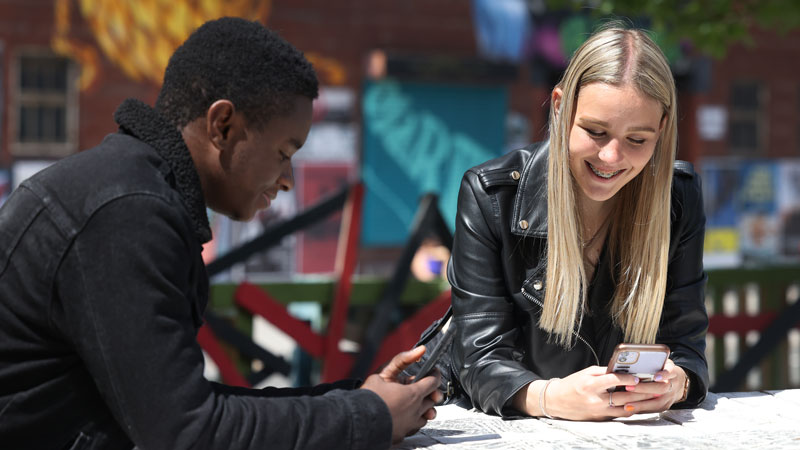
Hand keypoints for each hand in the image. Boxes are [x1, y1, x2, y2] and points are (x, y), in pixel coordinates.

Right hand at [361, 347, 441, 442]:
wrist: (355, 421)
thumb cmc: (367, 397)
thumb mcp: (383, 372)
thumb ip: (402, 360)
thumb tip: (421, 350)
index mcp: (412, 394)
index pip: (433, 382)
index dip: (435, 375)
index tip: (433, 371)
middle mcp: (415, 411)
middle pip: (432, 400)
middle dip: (430, 392)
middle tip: (422, 386)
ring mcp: (409, 425)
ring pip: (425, 416)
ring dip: (423, 408)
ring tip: (413, 403)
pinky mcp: (402, 435)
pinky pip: (414, 428)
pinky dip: (413, 420)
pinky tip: (404, 415)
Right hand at [518, 366, 647, 420]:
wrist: (556, 401)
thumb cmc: (572, 384)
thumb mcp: (585, 373)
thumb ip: (604, 372)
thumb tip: (623, 369)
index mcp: (590, 385)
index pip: (612, 380)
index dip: (627, 379)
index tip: (638, 377)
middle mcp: (595, 400)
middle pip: (623, 397)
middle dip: (641, 392)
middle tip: (655, 388)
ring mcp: (599, 411)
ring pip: (624, 408)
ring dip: (640, 402)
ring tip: (653, 396)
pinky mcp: (601, 418)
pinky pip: (620, 414)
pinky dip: (631, 408)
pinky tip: (640, 404)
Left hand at [616, 359, 686, 413]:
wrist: (678, 382)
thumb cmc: (664, 369)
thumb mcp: (662, 362)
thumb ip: (652, 362)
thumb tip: (633, 361)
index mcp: (673, 372)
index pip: (670, 371)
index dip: (664, 374)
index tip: (655, 377)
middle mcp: (673, 385)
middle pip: (661, 388)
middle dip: (644, 388)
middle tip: (628, 387)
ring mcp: (670, 397)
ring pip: (657, 402)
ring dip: (641, 403)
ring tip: (627, 404)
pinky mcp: (665, 406)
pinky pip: (653, 409)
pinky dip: (641, 409)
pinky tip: (630, 409)